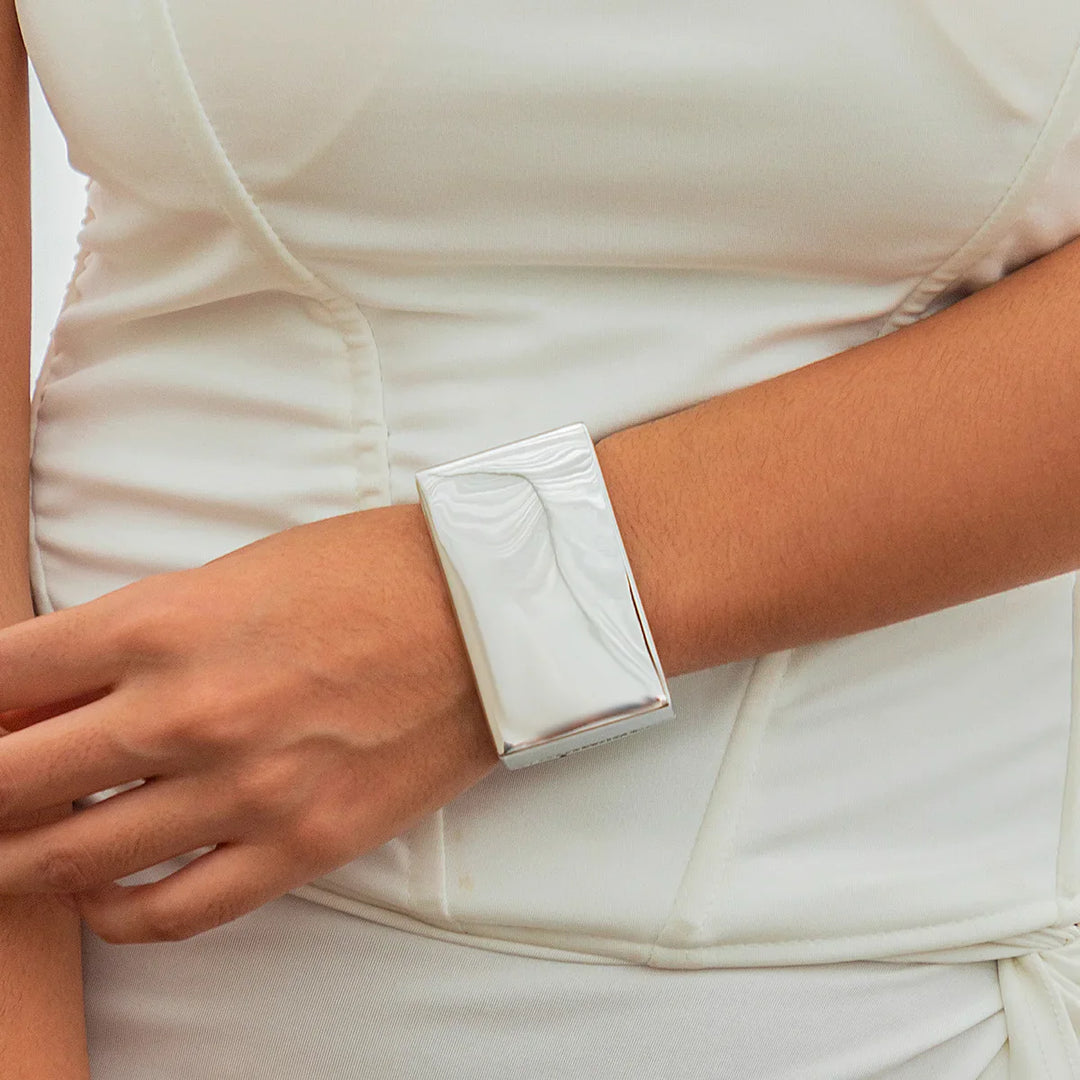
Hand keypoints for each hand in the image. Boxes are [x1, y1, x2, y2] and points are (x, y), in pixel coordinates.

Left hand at [0, 505, 497, 942]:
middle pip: (9, 780)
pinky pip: (173, 911)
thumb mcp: (233, 576)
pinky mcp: (301, 844)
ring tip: (17, 850)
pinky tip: (102, 896)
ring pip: (73, 860)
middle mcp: (188, 712)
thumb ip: (135, 636)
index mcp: (165, 623)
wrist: (486, 611)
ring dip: (22, 860)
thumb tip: (52, 695)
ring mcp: (244, 789)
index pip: (2, 677)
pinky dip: (115, 914)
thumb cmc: (368, 573)